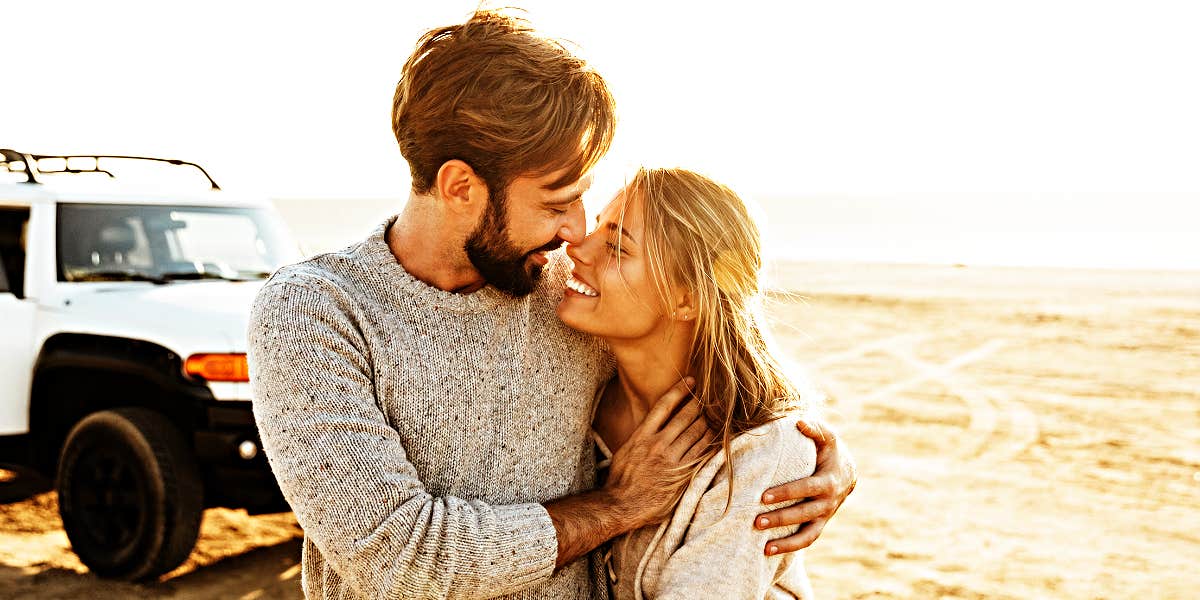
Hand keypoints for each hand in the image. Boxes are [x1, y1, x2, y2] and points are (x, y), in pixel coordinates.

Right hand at [603, 377, 714, 527]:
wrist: (620, 505)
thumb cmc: (621, 479)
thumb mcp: (625, 450)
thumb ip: (641, 436)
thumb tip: (654, 423)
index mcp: (641, 436)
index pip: (664, 406)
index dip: (679, 390)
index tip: (691, 381)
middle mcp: (657, 444)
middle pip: (685, 417)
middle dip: (699, 405)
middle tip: (709, 397)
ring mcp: (670, 460)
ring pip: (696, 433)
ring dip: (708, 422)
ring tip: (715, 415)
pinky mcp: (681, 475)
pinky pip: (701, 454)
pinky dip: (711, 443)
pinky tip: (717, 437)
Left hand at [755, 418, 856, 554]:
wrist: (846, 472)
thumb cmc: (829, 450)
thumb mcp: (827, 436)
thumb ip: (814, 428)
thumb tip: (798, 421)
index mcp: (828, 481)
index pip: (804, 488)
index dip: (785, 493)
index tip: (763, 496)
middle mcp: (827, 502)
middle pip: (802, 513)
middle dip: (780, 518)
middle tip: (756, 521)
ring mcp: (824, 516)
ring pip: (806, 533)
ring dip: (785, 541)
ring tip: (763, 546)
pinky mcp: (819, 525)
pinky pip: (806, 540)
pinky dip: (789, 547)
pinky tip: (767, 551)